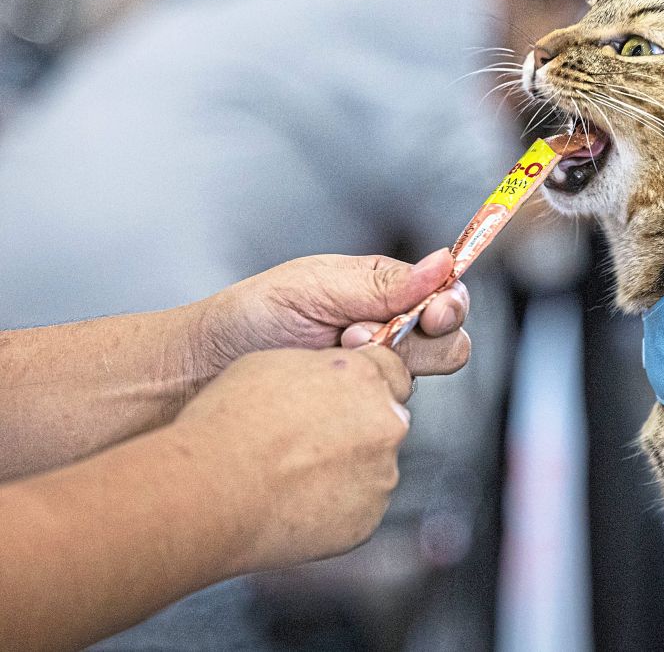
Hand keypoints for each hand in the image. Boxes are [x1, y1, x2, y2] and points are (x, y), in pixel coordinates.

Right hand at [171, 345, 413, 573]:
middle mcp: (385, 425)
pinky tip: (295, 502)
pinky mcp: (367, 520)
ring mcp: (380, 476)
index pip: (392, 371)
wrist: (210, 493)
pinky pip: (358, 507)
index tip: (346, 396)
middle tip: (308, 441)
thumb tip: (331, 377)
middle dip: (358, 427)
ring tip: (294, 475)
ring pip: (374, 467)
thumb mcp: (274, 364)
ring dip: (346, 468)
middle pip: (385, 420)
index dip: (366, 384)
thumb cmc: (229, 426)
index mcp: (364, 379)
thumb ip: (322, 369)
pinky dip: (335, 506)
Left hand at [188, 252, 470, 389]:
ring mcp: (377, 374)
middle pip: (449, 341)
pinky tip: (329, 385)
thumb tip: (443, 262)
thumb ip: (382, 281)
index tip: (433, 311)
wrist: (205, 370)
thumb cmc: (253, 316)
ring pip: (424, 376)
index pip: (447, 296)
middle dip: (419, 338)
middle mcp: (391, 333)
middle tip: (364, 334)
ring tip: (336, 353)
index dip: (449, 304)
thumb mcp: (317, 284)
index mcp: (386, 291)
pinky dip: (365, 396)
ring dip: (386, 364)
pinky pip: (390, 409)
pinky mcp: (361, 410)